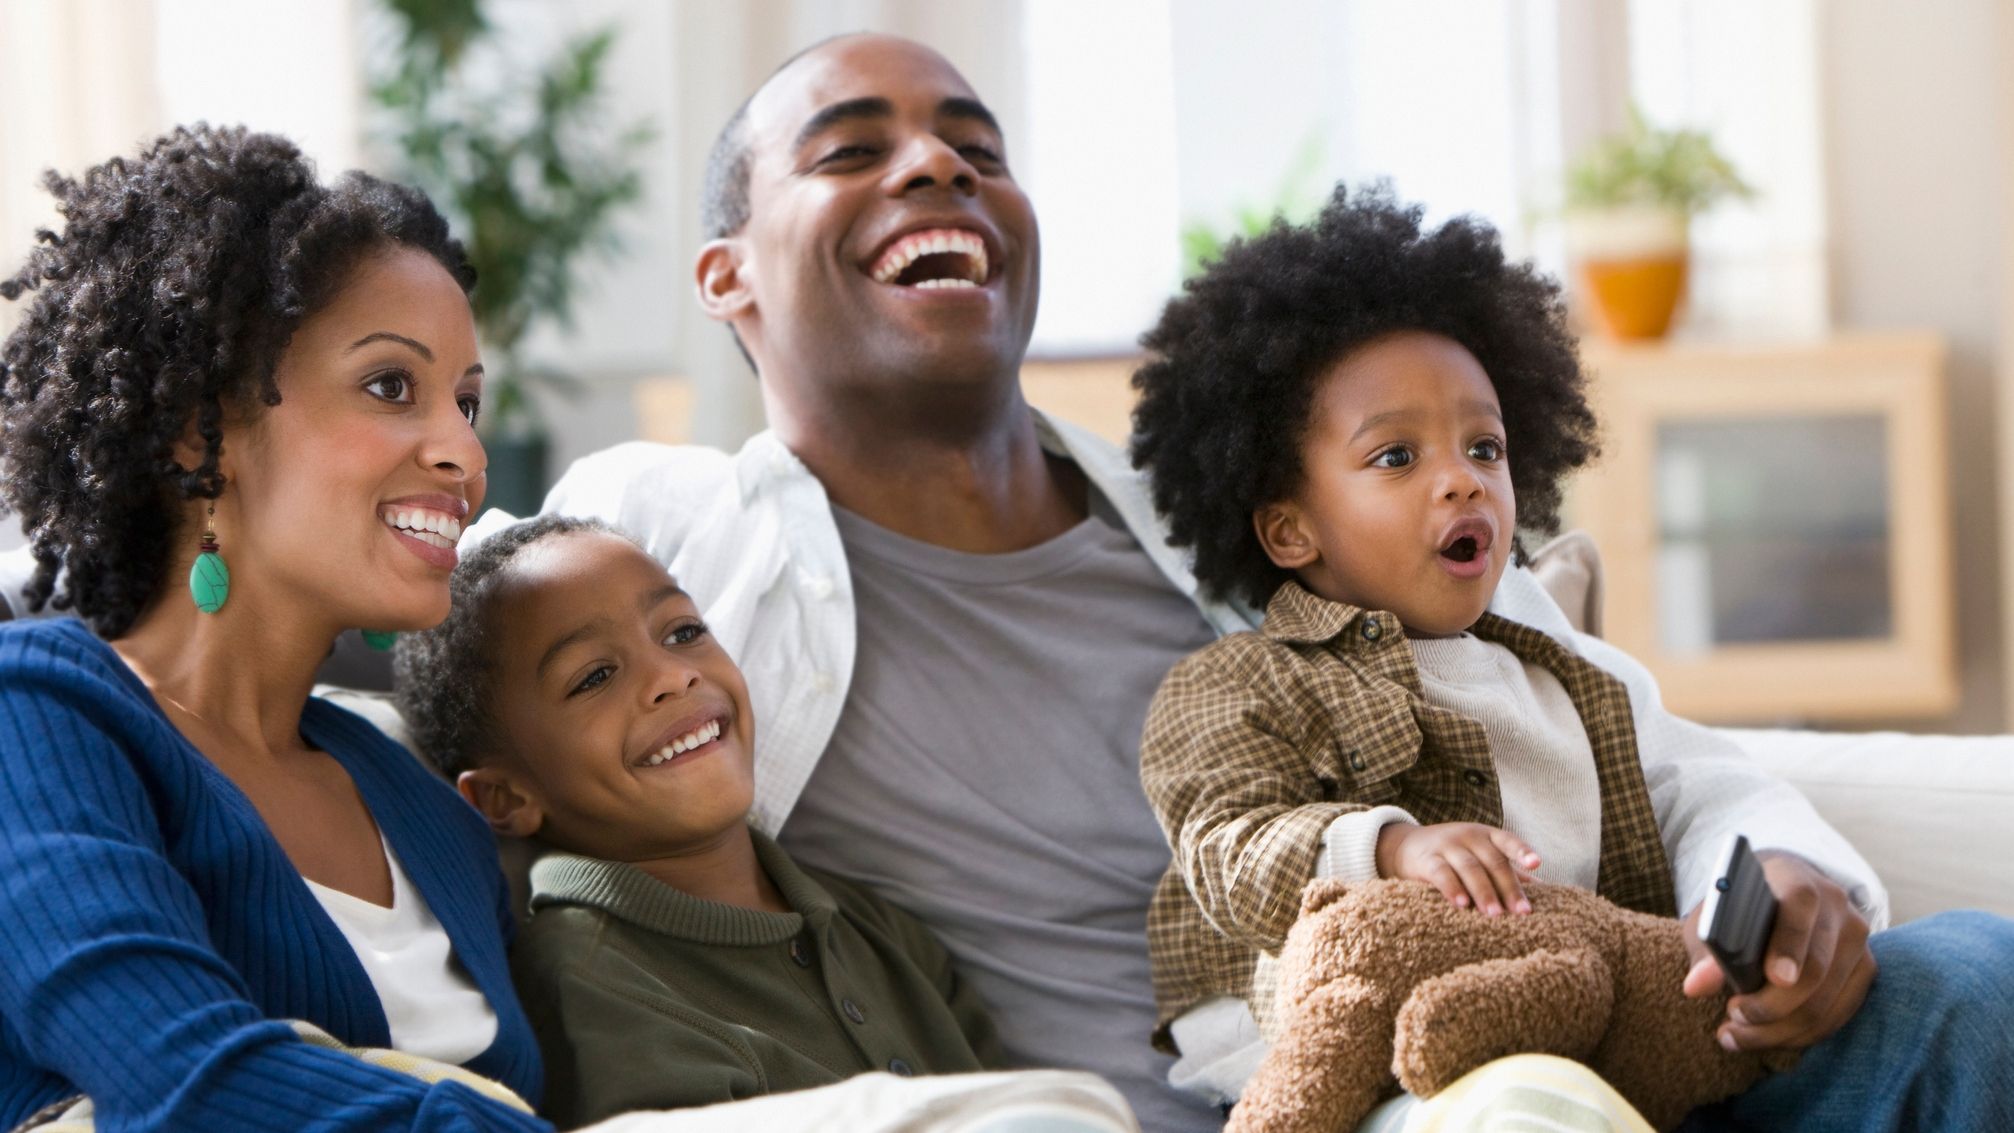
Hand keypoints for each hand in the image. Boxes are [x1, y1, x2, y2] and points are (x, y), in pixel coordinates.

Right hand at [1375, 822, 1539, 916]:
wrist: (1406, 846)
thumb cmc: (1455, 855)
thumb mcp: (1481, 856)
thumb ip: (1509, 870)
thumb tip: (1547, 891)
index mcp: (1487, 835)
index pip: (1508, 841)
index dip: (1522, 851)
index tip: (1537, 863)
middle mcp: (1469, 836)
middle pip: (1493, 861)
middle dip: (1508, 887)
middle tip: (1521, 912)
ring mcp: (1446, 845)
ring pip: (1470, 868)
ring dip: (1484, 892)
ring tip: (1495, 914)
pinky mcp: (1426, 859)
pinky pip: (1441, 873)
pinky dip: (1452, 888)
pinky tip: (1462, 905)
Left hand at [1681, 849, 1876, 1051]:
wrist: (1779, 899)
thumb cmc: (1738, 911)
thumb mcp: (1712, 919)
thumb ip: (1705, 950)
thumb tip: (1696, 986)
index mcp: (1795, 878)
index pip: (1799, 905)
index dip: (1789, 943)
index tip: (1774, 978)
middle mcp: (1835, 905)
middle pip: (1816, 966)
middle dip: (1773, 1004)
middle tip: (1733, 1017)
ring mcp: (1856, 938)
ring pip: (1827, 999)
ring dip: (1780, 1029)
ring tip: (1737, 1035)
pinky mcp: (1864, 969)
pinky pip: (1839, 1013)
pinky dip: (1801, 1034)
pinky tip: (1766, 1038)